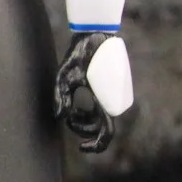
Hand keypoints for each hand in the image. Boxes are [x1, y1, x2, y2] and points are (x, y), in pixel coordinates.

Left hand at [54, 32, 133, 153]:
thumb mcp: (64, 77)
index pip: (106, 134)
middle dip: (83, 125)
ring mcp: (121, 95)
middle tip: (68, 115)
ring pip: (103, 116)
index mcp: (106, 102)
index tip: (81, 147)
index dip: (95, 145)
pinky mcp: (120, 89)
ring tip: (74, 101)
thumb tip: (60, 117)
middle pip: (101, 127)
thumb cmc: (78, 55)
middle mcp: (118, 102)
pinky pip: (106, 106)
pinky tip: (83, 93)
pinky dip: (93, 107)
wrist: (96, 34)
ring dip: (87, 116)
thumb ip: (61, 98)